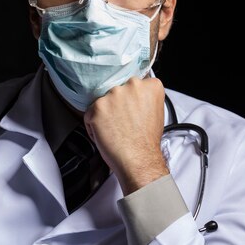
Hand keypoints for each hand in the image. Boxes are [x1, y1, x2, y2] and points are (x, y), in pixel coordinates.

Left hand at [83, 76, 168, 195]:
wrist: (138, 159)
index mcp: (149, 85)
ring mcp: (113, 95)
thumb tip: (133, 96)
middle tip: (123, 122)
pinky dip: (93, 125)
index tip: (132, 110)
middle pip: (116, 91)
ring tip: (116, 130)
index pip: (133, 84)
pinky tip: (106, 134)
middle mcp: (131, 85)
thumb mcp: (155, 111)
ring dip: (104, 114)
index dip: (130, 100)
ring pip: (102, 102)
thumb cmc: (146, 141)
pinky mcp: (97, 107)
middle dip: (117, 105)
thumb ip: (143, 98)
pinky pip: (89, 114)